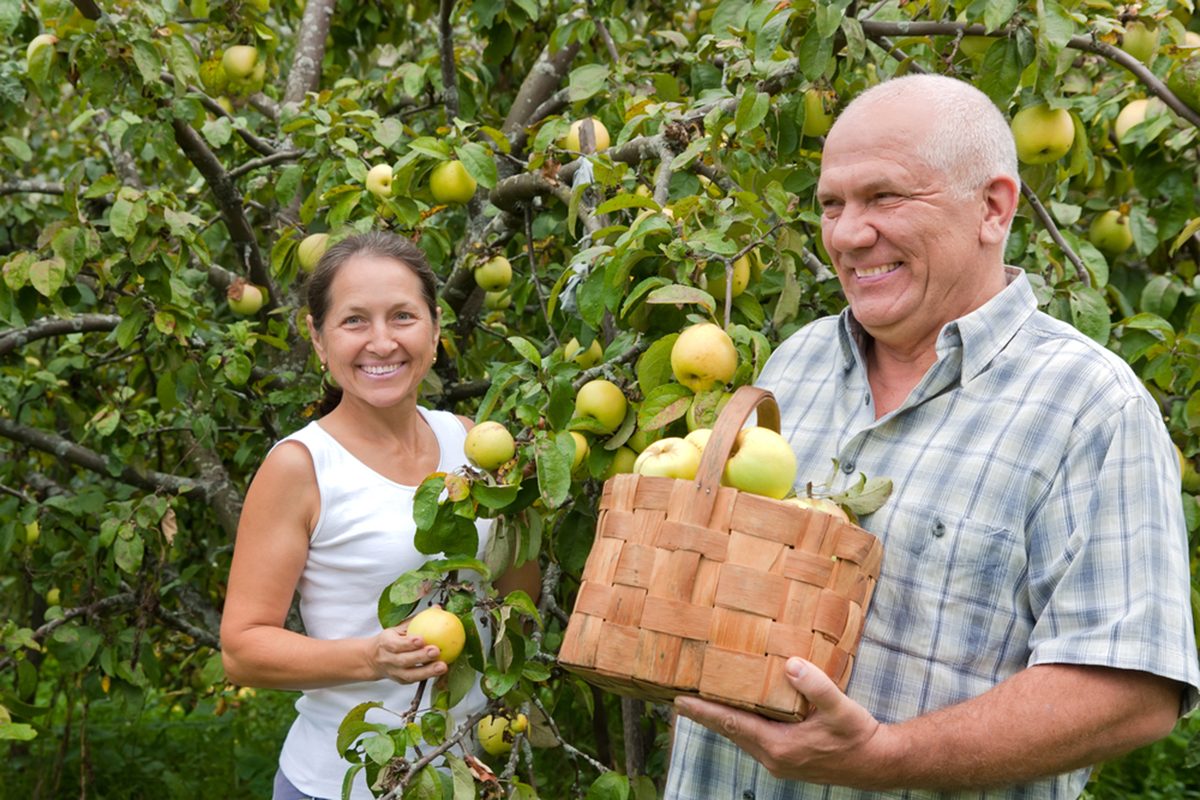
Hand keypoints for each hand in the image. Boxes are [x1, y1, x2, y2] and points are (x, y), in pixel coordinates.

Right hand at [366, 625, 448, 684]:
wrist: (373, 659)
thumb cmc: (391, 640)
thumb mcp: (398, 628)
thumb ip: (417, 619)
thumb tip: (437, 608)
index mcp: (386, 643)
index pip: (396, 644)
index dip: (408, 643)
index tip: (421, 639)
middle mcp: (389, 659)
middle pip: (404, 660)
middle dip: (421, 656)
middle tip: (436, 651)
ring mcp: (395, 672)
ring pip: (410, 674)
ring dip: (427, 671)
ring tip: (442, 666)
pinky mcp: (401, 681)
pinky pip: (415, 680)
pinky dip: (428, 676)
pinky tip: (440, 672)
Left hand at [674, 657, 894, 785]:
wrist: (878, 764)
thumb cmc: (858, 736)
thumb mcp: (840, 708)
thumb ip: (816, 686)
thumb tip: (791, 664)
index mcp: (779, 746)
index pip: (732, 724)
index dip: (704, 712)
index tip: (679, 701)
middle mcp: (773, 758)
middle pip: (730, 732)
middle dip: (705, 715)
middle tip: (680, 698)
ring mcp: (779, 762)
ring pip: (741, 737)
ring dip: (722, 721)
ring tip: (702, 703)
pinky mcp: (787, 760)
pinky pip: (754, 740)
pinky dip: (740, 726)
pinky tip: (739, 714)